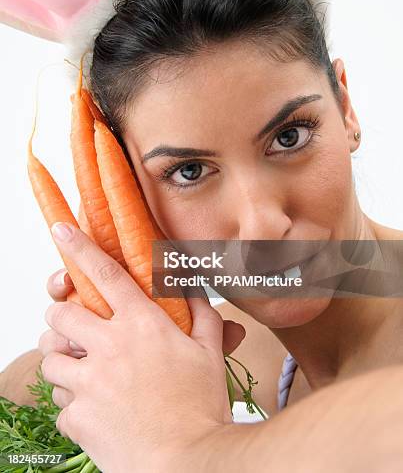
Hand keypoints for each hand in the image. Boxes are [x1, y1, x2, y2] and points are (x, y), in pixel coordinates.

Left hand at [39, 224, 243, 471]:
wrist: (185, 463)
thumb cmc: (200, 406)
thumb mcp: (208, 353)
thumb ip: (202, 313)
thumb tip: (193, 288)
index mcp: (141, 325)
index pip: (104, 274)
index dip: (79, 247)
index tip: (61, 230)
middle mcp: (109, 347)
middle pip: (60, 314)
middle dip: (61, 316)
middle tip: (74, 328)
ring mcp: (88, 382)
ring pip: (50, 358)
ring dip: (64, 362)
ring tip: (84, 374)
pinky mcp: (77, 416)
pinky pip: (60, 403)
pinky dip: (73, 405)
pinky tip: (97, 411)